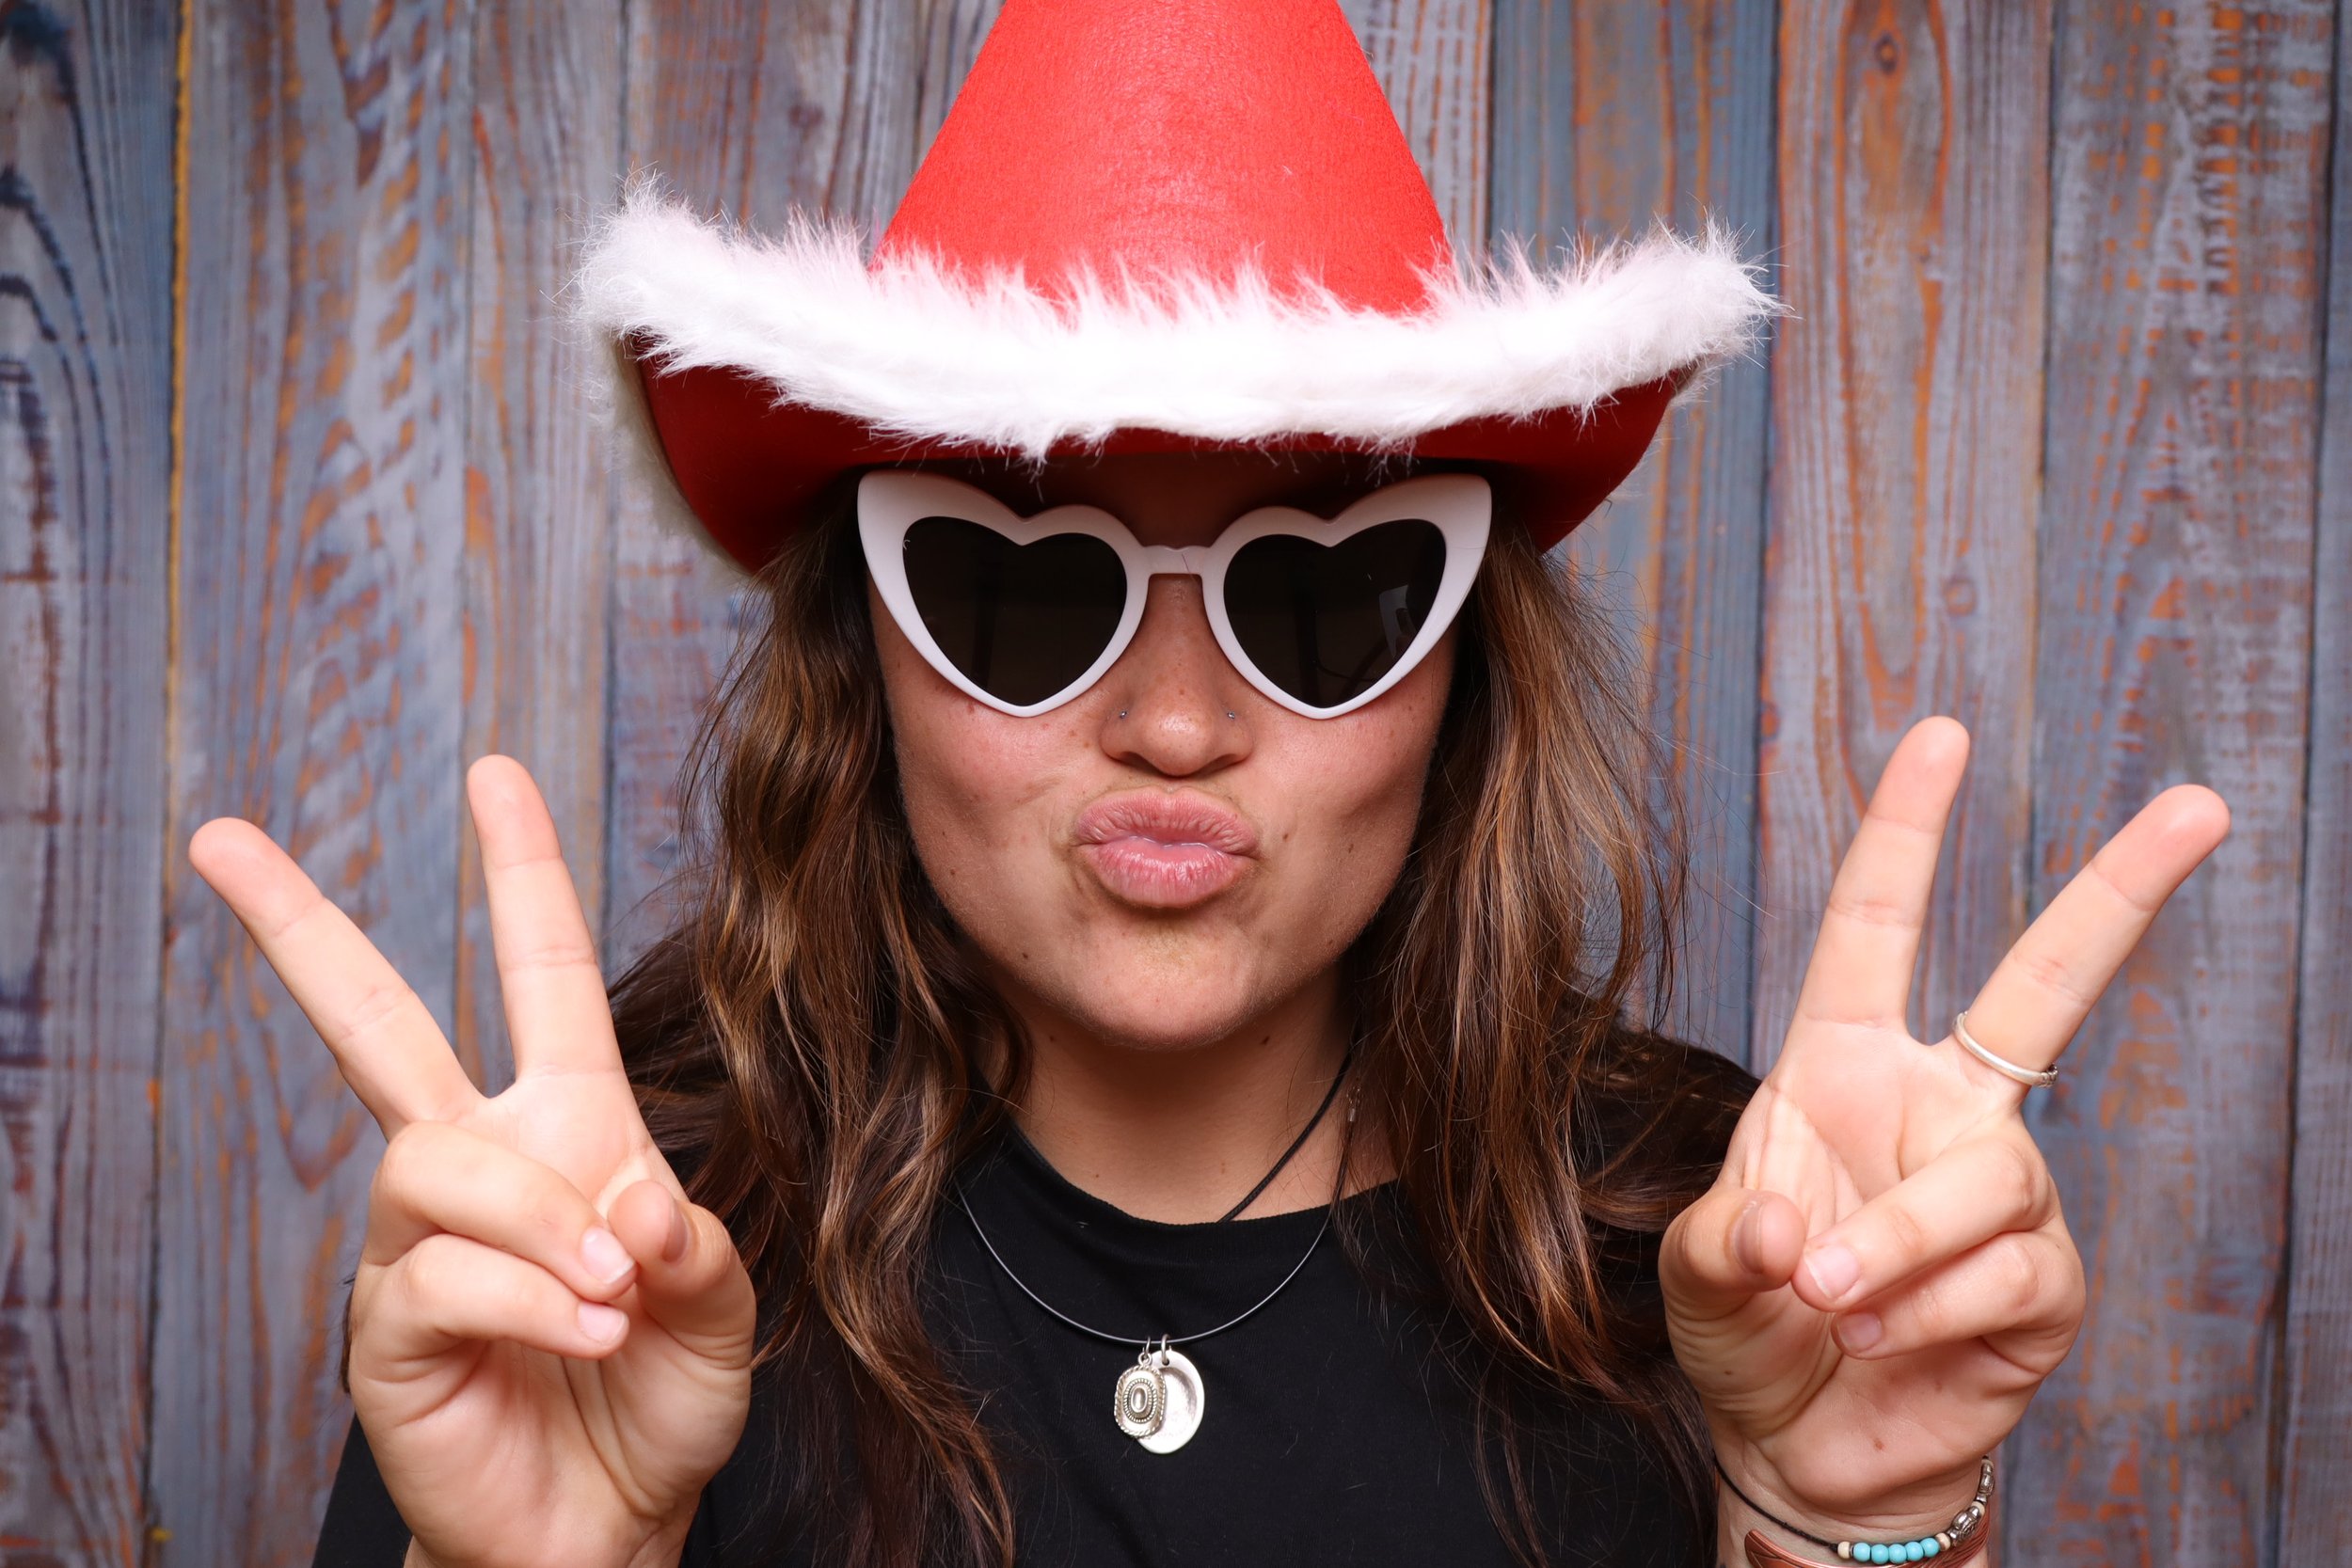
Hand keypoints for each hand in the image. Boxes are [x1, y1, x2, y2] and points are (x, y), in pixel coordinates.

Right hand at [189, 757, 756, 1567]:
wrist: (610, 1525)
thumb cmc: (657, 1399)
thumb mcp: (718, 1303)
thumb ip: (693, 1238)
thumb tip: (625, 1201)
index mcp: (567, 1125)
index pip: (537, 974)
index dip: (521, 873)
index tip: (495, 774)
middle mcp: (475, 1164)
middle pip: (371, 1023)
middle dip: (298, 927)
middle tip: (218, 838)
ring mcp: (417, 1245)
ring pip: (437, 1160)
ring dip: (538, 1219)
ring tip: (610, 1291)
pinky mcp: (387, 1330)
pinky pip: (440, 1273)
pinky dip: (530, 1297)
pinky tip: (582, 1330)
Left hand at [1660, 717, 2227, 1547]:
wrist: (1798, 1446)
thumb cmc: (1748, 1329)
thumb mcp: (1700, 1270)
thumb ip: (1726, 1241)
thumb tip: (1800, 1234)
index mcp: (1842, 1069)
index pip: (1875, 930)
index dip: (1903, 833)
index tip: (1941, 734)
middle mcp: (1938, 1109)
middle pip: (2045, 988)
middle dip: (2120, 894)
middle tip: (2199, 808)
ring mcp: (2001, 1193)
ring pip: (1984, 1180)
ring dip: (1897, 1246)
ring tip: (1830, 1302)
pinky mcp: (2041, 1282)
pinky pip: (2000, 1275)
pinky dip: (1926, 1314)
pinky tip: (1880, 1342)